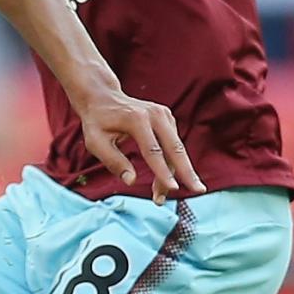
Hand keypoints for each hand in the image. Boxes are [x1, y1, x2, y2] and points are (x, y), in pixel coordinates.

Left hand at [77, 87, 204, 202]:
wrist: (103, 98)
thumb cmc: (97, 122)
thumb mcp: (95, 142)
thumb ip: (113, 161)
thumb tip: (131, 181)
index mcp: (136, 119)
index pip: (153, 151)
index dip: (163, 172)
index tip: (173, 189)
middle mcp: (155, 114)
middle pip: (175, 148)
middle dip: (187, 172)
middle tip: (198, 191)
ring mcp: (164, 115)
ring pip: (176, 150)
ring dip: (174, 173)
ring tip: (159, 196)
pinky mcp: (167, 119)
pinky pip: (173, 145)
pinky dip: (171, 164)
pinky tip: (162, 180)